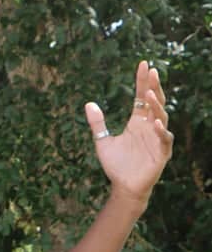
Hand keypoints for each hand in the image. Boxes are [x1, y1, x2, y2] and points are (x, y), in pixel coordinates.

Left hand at [87, 60, 173, 204]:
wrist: (123, 187)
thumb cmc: (116, 165)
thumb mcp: (102, 141)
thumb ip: (97, 123)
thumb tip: (89, 104)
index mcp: (137, 121)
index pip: (141, 96)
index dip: (142, 81)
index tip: (143, 64)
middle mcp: (149, 126)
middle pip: (154, 102)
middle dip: (153, 86)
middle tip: (152, 71)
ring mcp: (157, 138)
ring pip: (161, 117)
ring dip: (156, 105)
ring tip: (150, 93)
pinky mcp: (161, 152)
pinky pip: (164, 138)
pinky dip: (160, 130)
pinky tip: (155, 121)